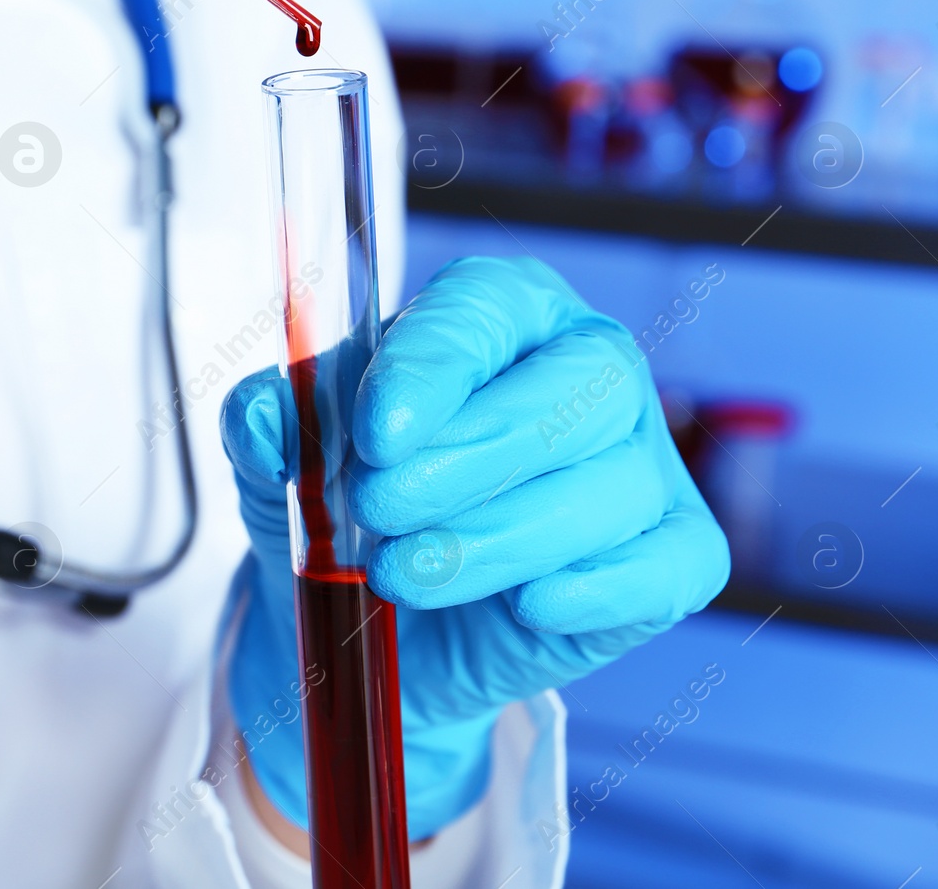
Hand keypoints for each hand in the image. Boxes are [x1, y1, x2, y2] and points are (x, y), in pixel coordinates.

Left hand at [222, 256, 729, 841]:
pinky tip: (528, 604)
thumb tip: (266, 416)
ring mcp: (642, 460)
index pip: (484, 309)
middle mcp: (588, 369)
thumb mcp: (287, 463)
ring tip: (404, 574)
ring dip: (498, 538)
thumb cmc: (348, 510)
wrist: (377, 627)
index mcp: (501, 313)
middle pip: (579, 386)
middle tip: (378, 508)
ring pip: (609, 487)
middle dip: (471, 456)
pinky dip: (598, 589)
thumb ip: (267, 426)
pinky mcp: (671, 552)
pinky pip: (667, 565)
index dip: (433, 367)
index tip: (374, 434)